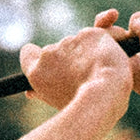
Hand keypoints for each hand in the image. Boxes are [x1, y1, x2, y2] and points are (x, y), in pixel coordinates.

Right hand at [18, 12, 132, 122]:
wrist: (104, 97)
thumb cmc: (82, 106)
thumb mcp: (57, 102)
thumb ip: (42, 92)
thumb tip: (30, 92)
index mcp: (37, 73)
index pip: (28, 53)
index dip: (38, 57)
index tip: (48, 65)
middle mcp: (50, 53)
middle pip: (58, 50)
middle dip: (70, 59)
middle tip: (82, 78)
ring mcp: (71, 41)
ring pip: (80, 43)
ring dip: (89, 53)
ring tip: (99, 74)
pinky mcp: (90, 33)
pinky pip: (101, 34)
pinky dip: (108, 42)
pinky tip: (111, 58)